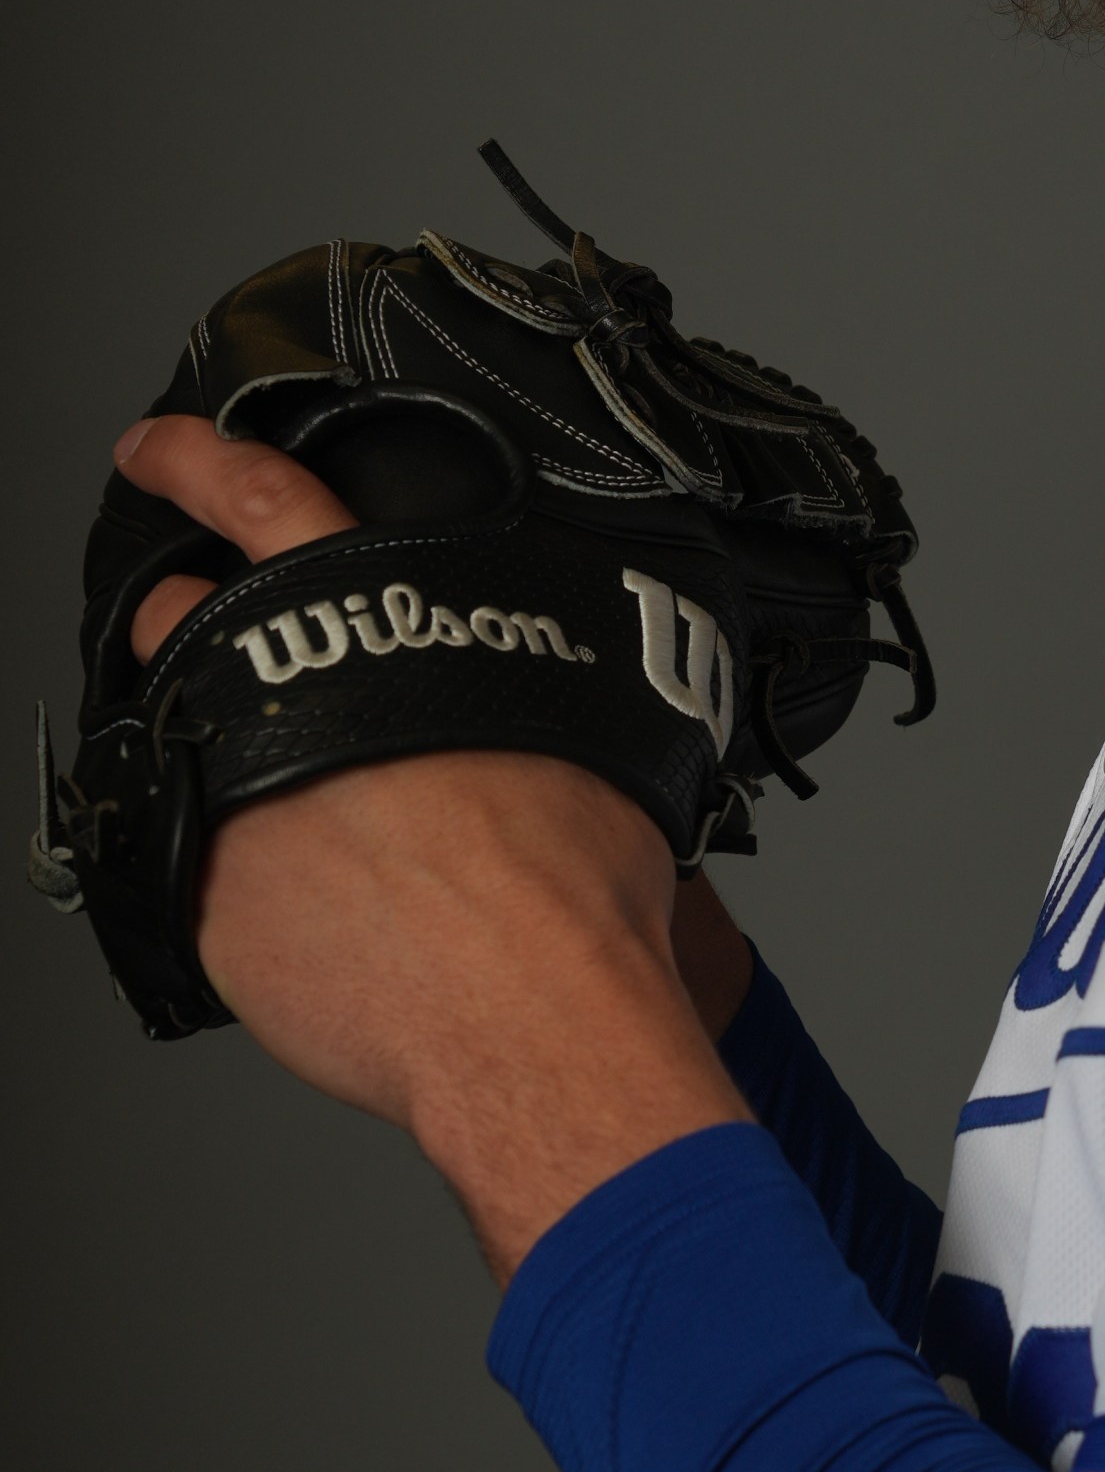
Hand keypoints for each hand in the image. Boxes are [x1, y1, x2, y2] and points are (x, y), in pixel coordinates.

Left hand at [114, 415, 748, 1278]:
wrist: (532, 1020)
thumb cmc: (576, 884)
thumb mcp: (581, 718)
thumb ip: (514, 666)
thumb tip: (528, 659)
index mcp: (376, 627)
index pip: (260, 497)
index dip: (196, 460)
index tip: (156, 451)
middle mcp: (278, 702)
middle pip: (188, 622)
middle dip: (204, 630)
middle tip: (254, 666)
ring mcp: (226, 802)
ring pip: (184, 740)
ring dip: (221, 748)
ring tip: (300, 800)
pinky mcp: (207, 906)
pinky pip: (210, 865)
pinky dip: (257, 875)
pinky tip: (331, 906)